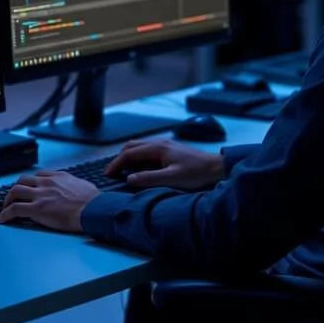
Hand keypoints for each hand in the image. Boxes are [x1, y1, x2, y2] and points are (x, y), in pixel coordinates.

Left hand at [0, 170, 100, 231]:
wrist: (92, 209)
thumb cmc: (92, 200)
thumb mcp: (82, 184)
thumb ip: (73, 184)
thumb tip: (76, 189)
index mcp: (57, 176)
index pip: (38, 176)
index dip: (31, 183)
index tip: (29, 189)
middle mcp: (46, 183)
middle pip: (23, 180)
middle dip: (16, 189)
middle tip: (13, 198)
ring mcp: (40, 195)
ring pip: (15, 191)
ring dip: (8, 199)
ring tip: (5, 207)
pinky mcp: (37, 209)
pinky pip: (15, 209)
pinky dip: (6, 214)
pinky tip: (2, 219)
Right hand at [105, 139, 224, 190]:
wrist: (216, 167)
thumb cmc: (196, 173)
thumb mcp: (172, 178)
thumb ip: (149, 178)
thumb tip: (129, 179)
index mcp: (157, 148)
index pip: (129, 153)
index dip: (116, 164)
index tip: (107, 174)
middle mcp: (159, 143)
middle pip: (131, 146)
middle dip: (119, 158)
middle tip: (112, 172)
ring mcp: (164, 145)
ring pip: (139, 147)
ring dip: (128, 158)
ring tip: (123, 172)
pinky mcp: (169, 150)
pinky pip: (147, 151)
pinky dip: (138, 158)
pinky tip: (140, 169)